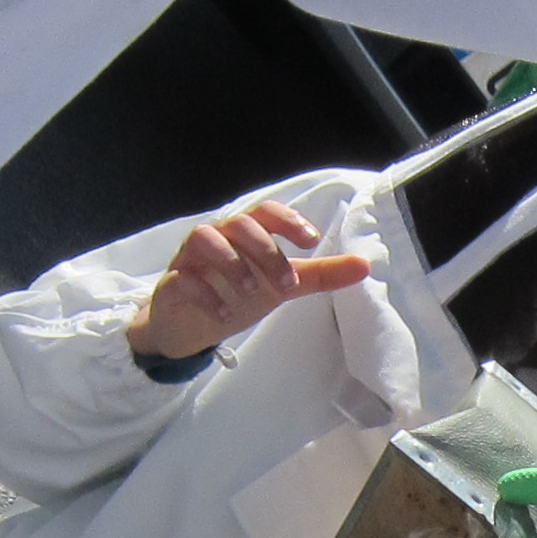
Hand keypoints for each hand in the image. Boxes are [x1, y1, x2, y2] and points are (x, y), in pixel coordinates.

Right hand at [129, 202, 369, 357]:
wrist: (191, 325)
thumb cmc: (237, 293)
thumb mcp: (281, 286)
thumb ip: (319, 274)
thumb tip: (364, 266)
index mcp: (246, 234)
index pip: (266, 212)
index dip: (288, 220)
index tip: (311, 240)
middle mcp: (218, 237)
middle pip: (239, 223)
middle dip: (266, 250)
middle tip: (287, 284)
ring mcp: (191, 257)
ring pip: (204, 238)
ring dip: (232, 264)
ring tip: (251, 294)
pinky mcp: (172, 282)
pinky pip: (182, 278)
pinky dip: (204, 293)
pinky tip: (224, 314)